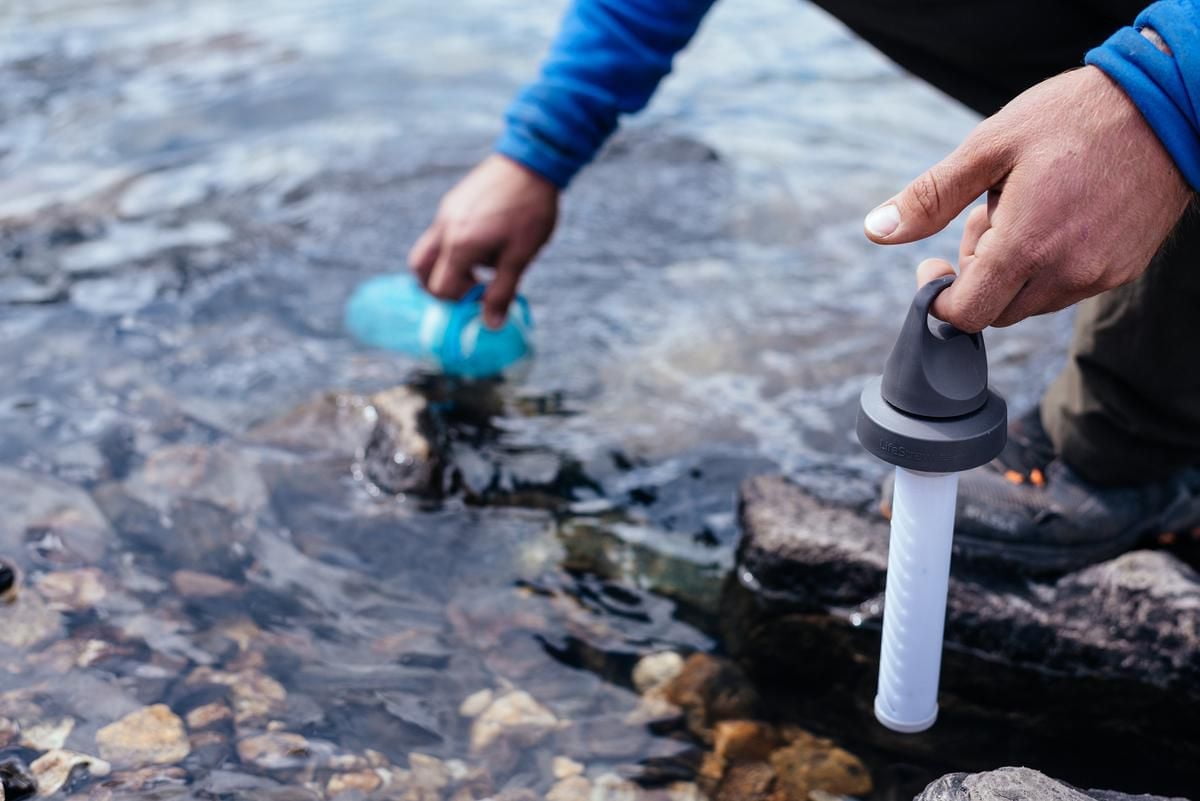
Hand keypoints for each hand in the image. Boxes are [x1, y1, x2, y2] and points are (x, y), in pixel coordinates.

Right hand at [409, 154, 558, 327]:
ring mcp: (445, 212)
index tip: (484, 296)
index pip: (441, 289)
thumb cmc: (531, 210)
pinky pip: (442, 232)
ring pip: (430, 250)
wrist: (532, 160)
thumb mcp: (521, 256)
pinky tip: (488, 239)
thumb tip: (490, 325)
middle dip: (440, 286)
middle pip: (420, 270)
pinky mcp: (452, 202)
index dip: (459, 301)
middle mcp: (445, 229)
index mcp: (461, 246)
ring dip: (448, 266)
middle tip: (471, 287)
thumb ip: (502, 291)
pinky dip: (455, 246)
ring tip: (483, 263)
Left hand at [863, 66, 1191, 330]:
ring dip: (1011, 270)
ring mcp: (1099, 275)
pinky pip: (1066, 288)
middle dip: (976, 274)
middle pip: (995, 311)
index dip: (939, 298)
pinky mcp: (1122, 269)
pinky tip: (1056, 217)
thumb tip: (875, 231)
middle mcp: (1065, 273)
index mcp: (1026, 247)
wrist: (1166, 107)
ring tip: (1024, 209)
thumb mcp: (988, 148)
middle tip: (986, 216)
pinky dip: (1047, 265)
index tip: (931, 264)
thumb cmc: (1072, 118)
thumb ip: (930, 198)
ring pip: (1030, 302)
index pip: (966, 314)